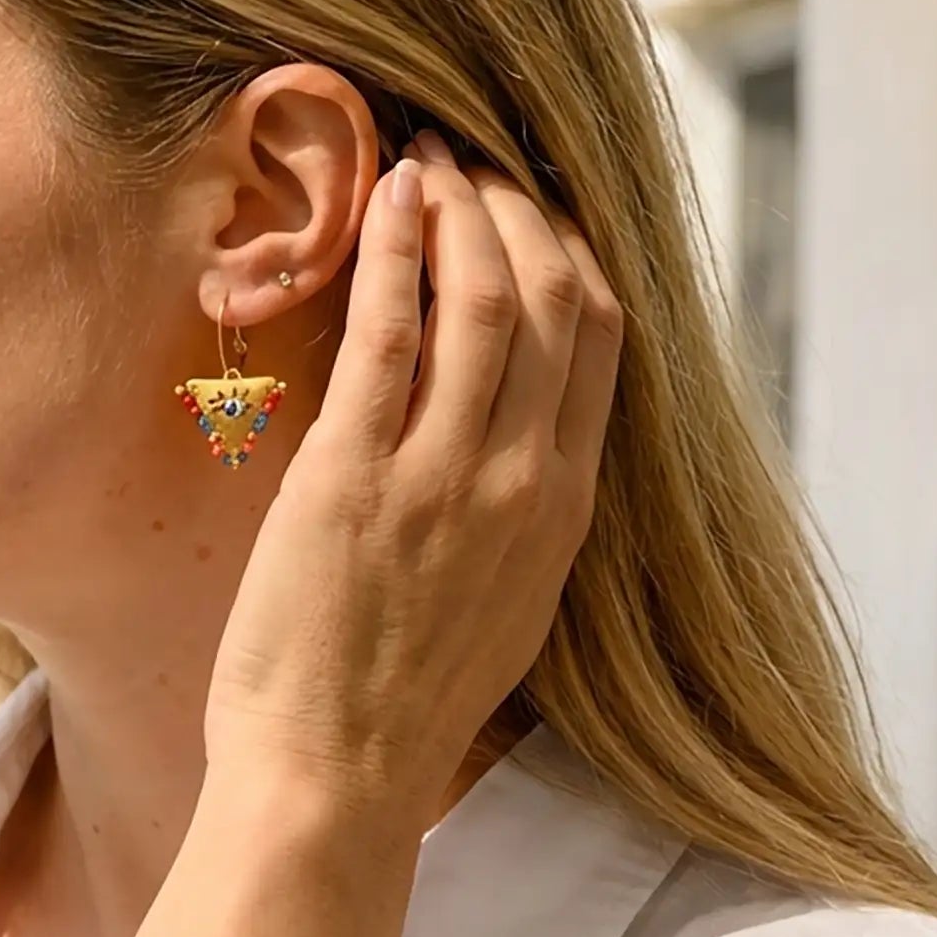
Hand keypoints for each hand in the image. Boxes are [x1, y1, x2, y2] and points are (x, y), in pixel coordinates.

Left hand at [201, 130, 623, 842]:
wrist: (334, 780)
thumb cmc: (398, 703)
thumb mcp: (500, 603)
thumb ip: (515, 514)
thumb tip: (502, 437)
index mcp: (564, 510)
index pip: (602, 341)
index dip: (570, 251)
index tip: (533, 206)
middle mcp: (521, 481)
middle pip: (556, 299)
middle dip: (520, 207)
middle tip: (474, 158)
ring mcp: (443, 477)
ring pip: (485, 299)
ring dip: (459, 209)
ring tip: (427, 156)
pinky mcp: (354, 476)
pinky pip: (388, 333)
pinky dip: (392, 251)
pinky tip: (383, 198)